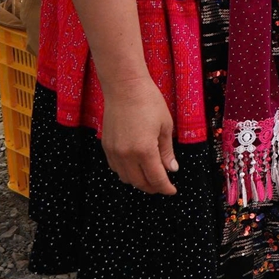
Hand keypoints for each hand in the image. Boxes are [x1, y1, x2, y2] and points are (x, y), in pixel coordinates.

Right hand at [100, 76, 176, 194]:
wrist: (124, 88)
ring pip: (126, 178)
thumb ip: (167, 151)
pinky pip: (116, 168)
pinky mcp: (106, 146)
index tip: (172, 191)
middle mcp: (126, 155)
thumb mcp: (165, 126)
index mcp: (144, 150)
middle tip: (164, 185)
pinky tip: (136, 168)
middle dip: (153, 187)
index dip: (165, 188)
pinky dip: (126, 173)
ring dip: (139, 181)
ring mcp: (114, 152)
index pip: (156, 178)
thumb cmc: (149, 103)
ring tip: (151, 177)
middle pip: (139, 182)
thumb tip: (172, 169)